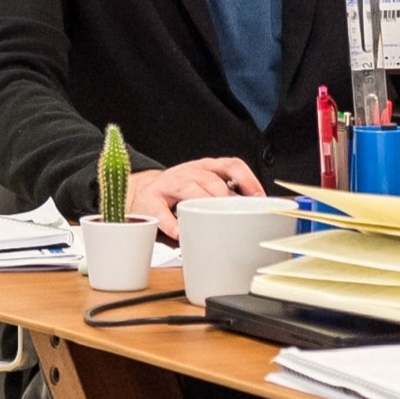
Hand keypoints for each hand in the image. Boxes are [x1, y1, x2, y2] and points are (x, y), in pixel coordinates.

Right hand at [126, 157, 264, 239]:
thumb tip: (252, 214)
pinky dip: (170, 222)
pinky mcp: (150, 199)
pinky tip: (179, 232)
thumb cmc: (179, 192)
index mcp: (205, 168)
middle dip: (224, 196)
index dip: (247, 179)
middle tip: (235, 213)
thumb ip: (224, 196)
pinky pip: (161, 210)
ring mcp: (168, 184)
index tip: (258, 197)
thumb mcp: (203, 186)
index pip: (231, 165)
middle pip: (210, 179)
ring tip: (210, 219)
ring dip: (201, 202)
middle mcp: (188, 172)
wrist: (141, 191)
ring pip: (188, 188)